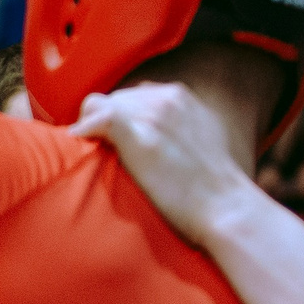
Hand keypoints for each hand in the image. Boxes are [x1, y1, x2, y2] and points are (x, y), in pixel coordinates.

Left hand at [69, 83, 258, 250]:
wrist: (224, 207)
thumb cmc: (210, 185)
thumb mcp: (201, 138)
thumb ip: (177, 125)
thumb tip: (156, 132)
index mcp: (178, 96)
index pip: (130, 96)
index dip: (116, 120)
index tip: (115, 144)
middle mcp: (163, 98)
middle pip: (111, 99)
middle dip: (103, 124)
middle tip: (105, 156)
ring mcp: (150, 115)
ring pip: (97, 106)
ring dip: (92, 130)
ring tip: (97, 160)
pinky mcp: (139, 136)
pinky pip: (97, 118)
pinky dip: (83, 130)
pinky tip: (78, 145)